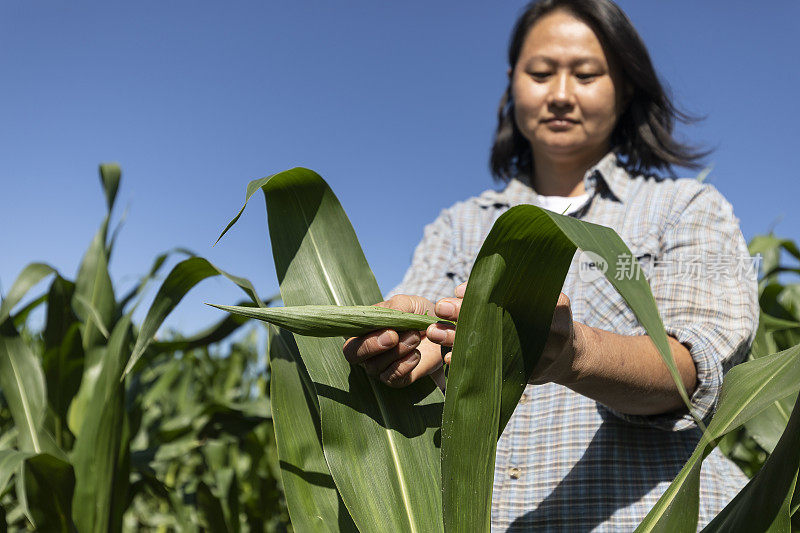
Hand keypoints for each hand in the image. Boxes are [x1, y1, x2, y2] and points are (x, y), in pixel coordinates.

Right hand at [342, 295, 445, 387]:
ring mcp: (380, 367)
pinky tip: (417, 354)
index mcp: (363, 332)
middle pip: (353, 355)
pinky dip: (405, 365)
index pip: (350, 339)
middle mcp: (366, 352)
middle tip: (394, 336)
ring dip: (397, 351)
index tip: (390, 330)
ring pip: (376, 366)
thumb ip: (395, 308)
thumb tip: (386, 317)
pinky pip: (393, 377)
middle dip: (372, 346)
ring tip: (416, 337)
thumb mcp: (407, 303)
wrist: (441, 330)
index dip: (365, 337)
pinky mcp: (396, 379)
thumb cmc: (417, 314)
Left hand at [426, 282, 582, 385]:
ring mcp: (544, 356)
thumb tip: (461, 290)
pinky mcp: (531, 376)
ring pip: (494, 348)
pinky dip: (471, 364)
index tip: (456, 293)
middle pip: (500, 322)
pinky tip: (451, 358)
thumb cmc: (544, 318)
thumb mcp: (538, 298)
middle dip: (466, 316)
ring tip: (437, 333)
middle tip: (441, 309)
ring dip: (461, 341)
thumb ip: (504, 291)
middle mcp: (552, 330)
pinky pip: (496, 370)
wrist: (570, 355)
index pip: (513, 296)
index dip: (480, 295)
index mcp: (555, 305)